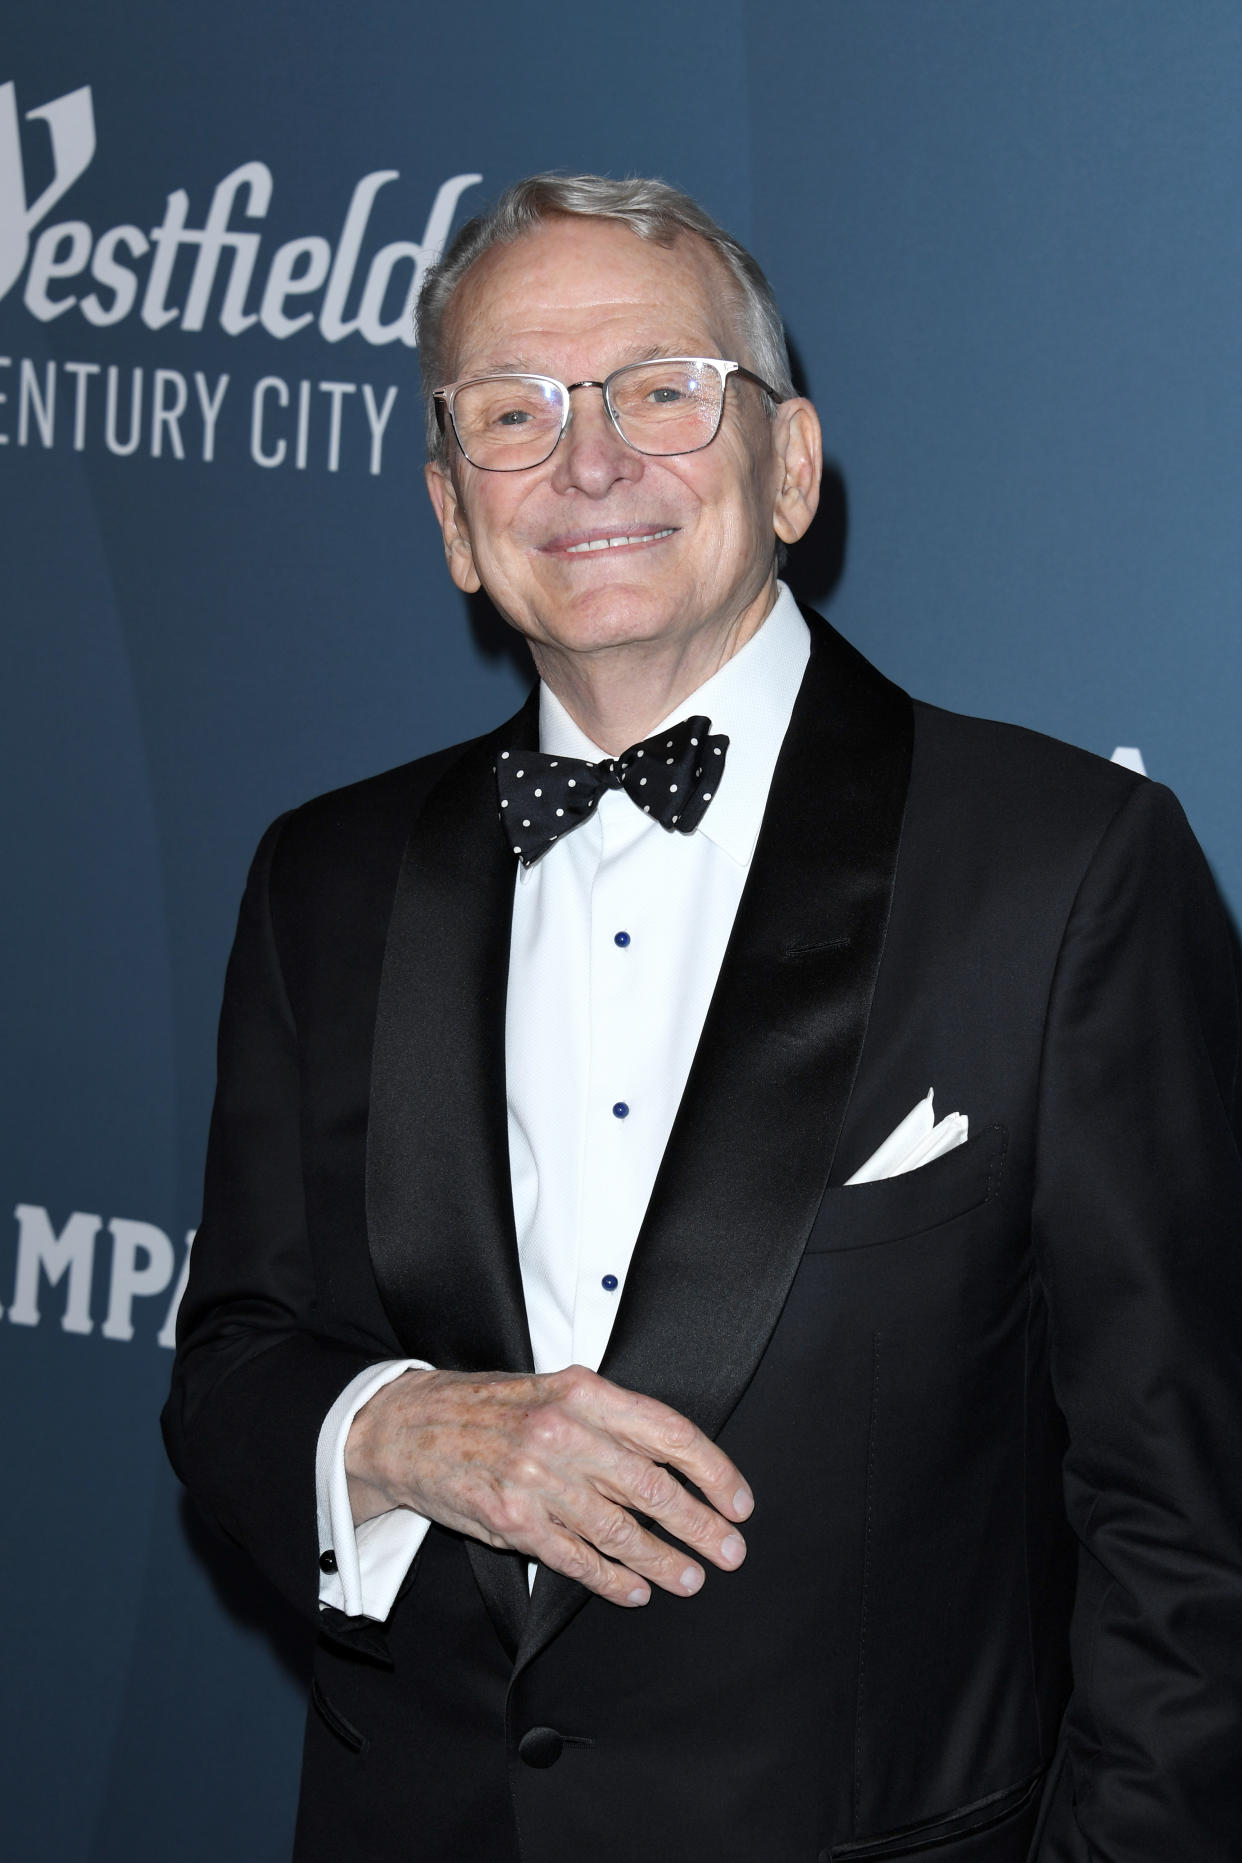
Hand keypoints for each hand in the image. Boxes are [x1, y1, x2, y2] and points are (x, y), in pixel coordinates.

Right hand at [344, 1364, 752, 1606]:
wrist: (407, 1425)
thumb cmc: (488, 1410)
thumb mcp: (553, 1392)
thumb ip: (608, 1421)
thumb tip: (674, 1465)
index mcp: (582, 1392)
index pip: (668, 1432)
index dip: (713, 1471)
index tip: (738, 1501)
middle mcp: (563, 1432)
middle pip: (653, 1489)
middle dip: (701, 1525)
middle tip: (730, 1551)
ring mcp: (536, 1479)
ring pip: (619, 1530)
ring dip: (663, 1561)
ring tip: (690, 1579)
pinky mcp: (511, 1520)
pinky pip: (576, 1558)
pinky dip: (612, 1579)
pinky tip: (635, 1591)